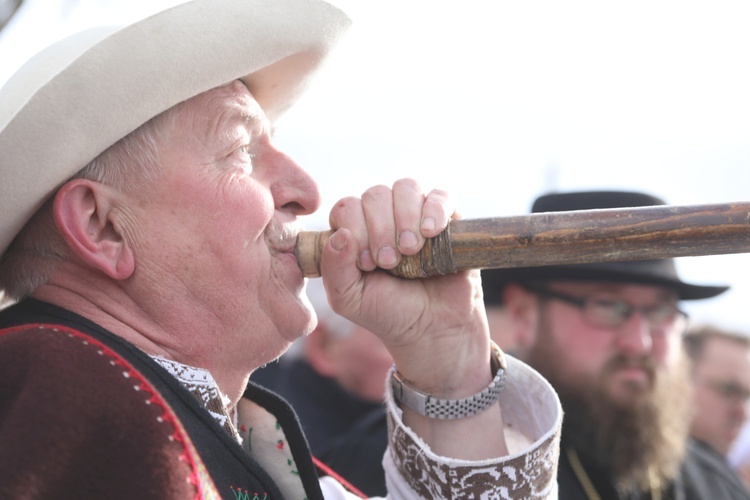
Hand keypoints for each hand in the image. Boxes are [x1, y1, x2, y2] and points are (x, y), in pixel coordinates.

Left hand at [318, 179, 490, 396]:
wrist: (434, 330)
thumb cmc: (389, 313)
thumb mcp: (349, 299)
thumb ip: (334, 269)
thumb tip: (340, 234)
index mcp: (356, 231)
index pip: (347, 207)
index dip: (355, 229)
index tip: (368, 263)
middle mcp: (385, 218)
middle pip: (375, 195)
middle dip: (380, 228)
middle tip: (390, 262)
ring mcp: (416, 216)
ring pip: (405, 188)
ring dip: (405, 217)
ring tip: (411, 250)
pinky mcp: (448, 220)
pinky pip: (440, 195)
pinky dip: (434, 209)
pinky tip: (431, 233)